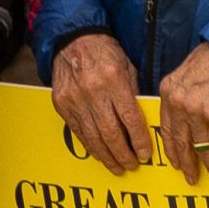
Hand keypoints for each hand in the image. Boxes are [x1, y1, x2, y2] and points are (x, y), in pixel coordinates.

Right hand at [50, 31, 151, 172]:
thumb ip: (133, 95)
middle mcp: (93, 92)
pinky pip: (78, 132)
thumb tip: (142, 125)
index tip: (145, 154)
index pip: (130, 118)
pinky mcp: (62, 105)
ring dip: (107, 156)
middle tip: (132, 165)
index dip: (138, 140)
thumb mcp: (127, 67)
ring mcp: (75, 100)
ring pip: (93, 137)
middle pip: (111, 133)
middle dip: (123, 154)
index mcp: (114, 80)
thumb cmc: (105, 52)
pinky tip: (100, 154)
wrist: (74, 40)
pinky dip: (90, 146)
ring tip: (117, 167)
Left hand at [154, 43, 208, 182]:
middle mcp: (181, 106)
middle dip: (187, 164)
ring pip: (204, 146)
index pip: (166, 130)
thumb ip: (178, 95)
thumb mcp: (182, 75)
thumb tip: (181, 116)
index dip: (171, 149)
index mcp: (169, 96)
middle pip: (182, 143)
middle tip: (191, 178)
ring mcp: (199, 111)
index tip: (174, 163)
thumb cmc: (207, 59)